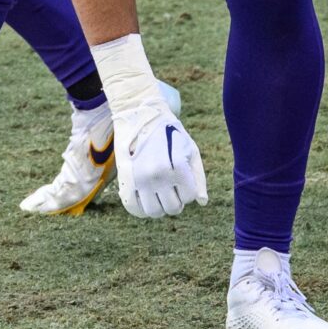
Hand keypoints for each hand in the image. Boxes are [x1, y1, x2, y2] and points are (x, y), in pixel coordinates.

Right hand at [113, 95, 207, 218]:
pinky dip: (141, 210)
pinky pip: (133, 207)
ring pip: (154, 212)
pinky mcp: (125, 179)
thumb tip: (202, 202)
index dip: (188, 190)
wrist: (142, 116)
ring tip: (159, 193)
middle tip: (172, 189)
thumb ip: (199, 178)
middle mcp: (158, 175)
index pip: (189, 197)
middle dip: (176, 201)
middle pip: (173, 208)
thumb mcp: (191, 150)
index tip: (183, 180)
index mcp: (177, 166)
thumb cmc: (171, 134)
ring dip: (160, 206)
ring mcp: (140, 178)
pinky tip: (146, 200)